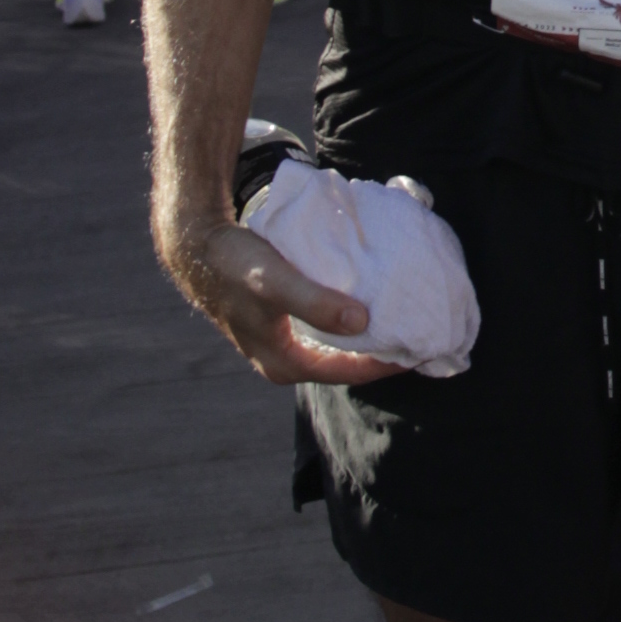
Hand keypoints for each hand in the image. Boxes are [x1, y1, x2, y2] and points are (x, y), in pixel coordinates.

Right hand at [169, 215, 403, 387]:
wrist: (197, 247)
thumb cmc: (236, 265)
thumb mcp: (277, 283)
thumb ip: (316, 304)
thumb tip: (362, 323)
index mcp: (285, 366)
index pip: (351, 374)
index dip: (388, 363)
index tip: (422, 348)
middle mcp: (285, 362)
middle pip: (347, 365)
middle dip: (382, 353)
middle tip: (421, 335)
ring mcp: (283, 343)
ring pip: (338, 348)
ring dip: (368, 336)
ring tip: (402, 318)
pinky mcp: (283, 322)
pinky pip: (327, 328)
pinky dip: (349, 319)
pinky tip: (368, 300)